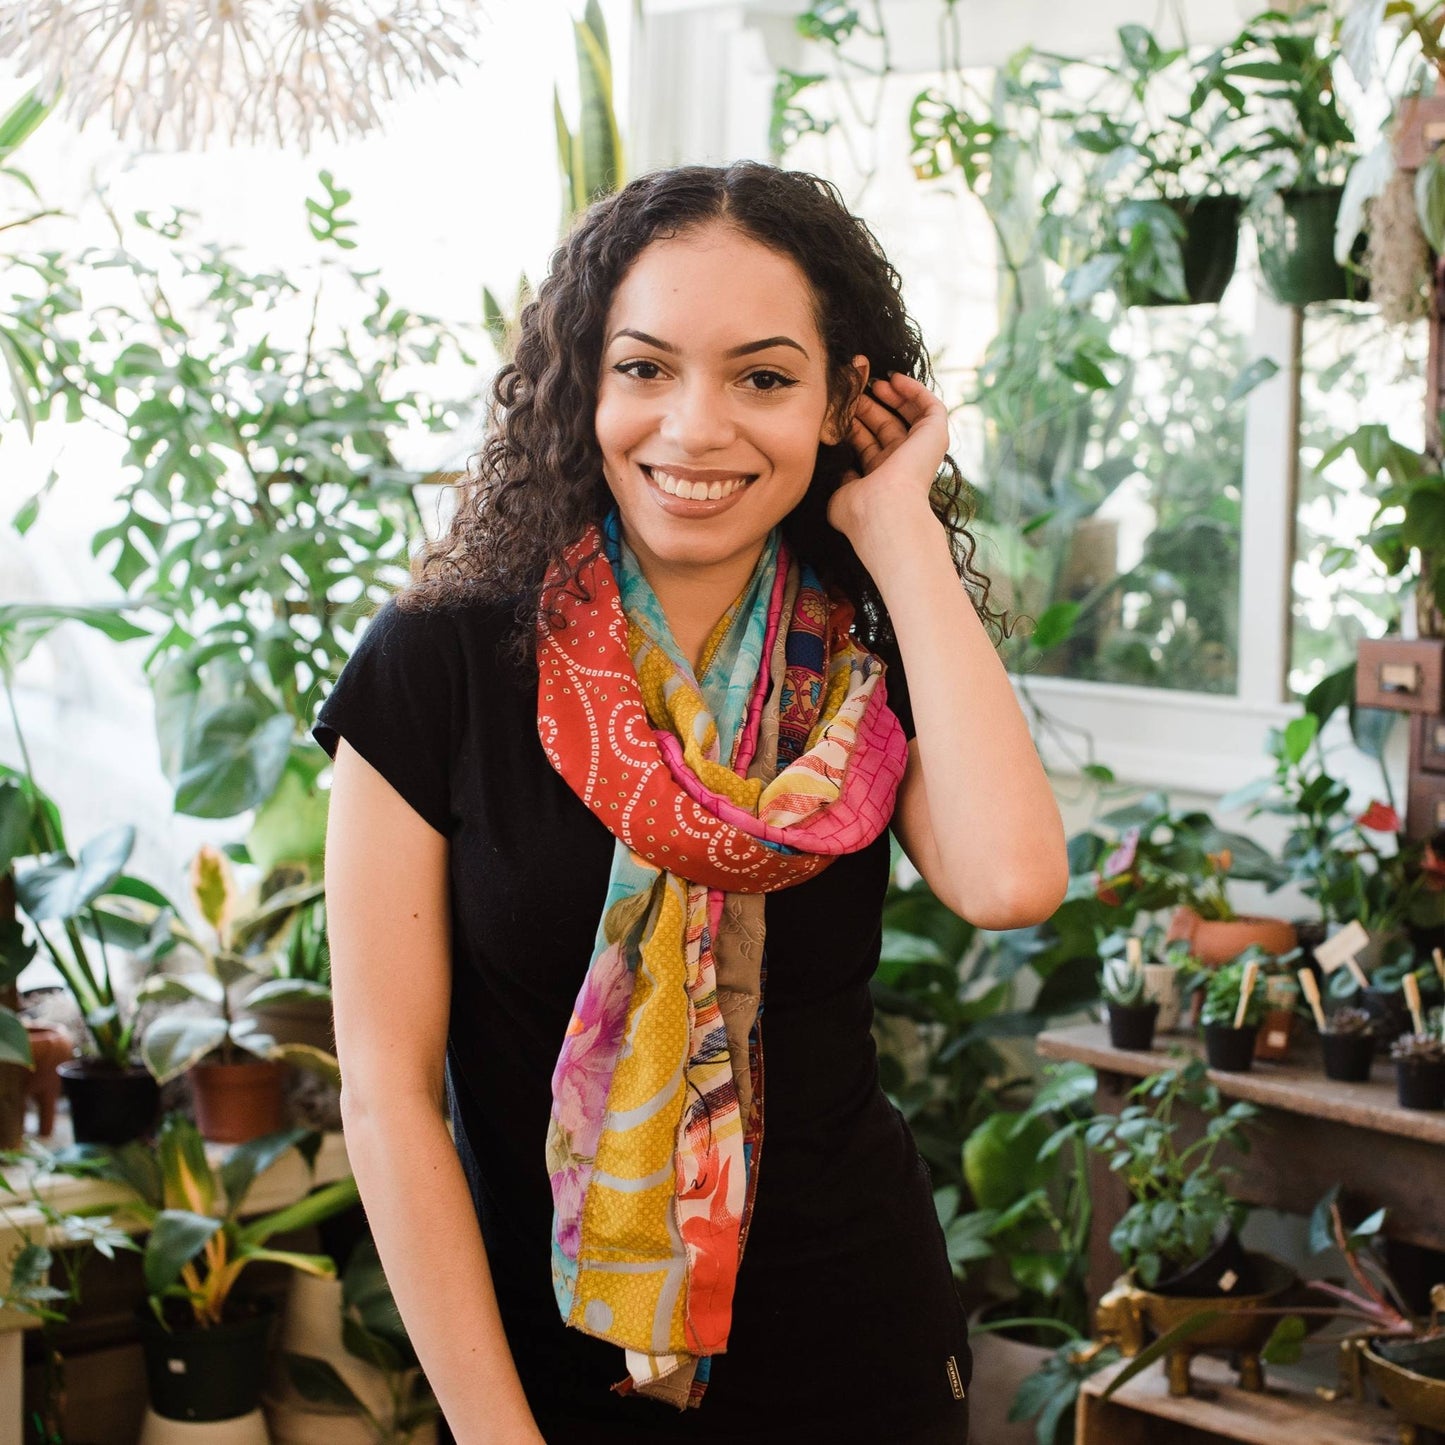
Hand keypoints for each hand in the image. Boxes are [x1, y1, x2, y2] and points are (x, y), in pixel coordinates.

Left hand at [828, 372, 948, 546]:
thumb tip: (844, 469)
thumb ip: (842, 480)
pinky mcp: (935, 435)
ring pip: (909, 415)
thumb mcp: (840, 493)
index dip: (855, 425)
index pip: (868, 445)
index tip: (838, 409)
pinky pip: (930, 406)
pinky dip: (914, 390)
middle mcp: (902, 464)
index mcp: (880, 478)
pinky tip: (895, 378)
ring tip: (873, 383)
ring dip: (891, 396)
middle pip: (886, 427)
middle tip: (852, 392)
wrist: (883, 509)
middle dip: (868, 407)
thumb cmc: (859, 509)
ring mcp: (921, 450)